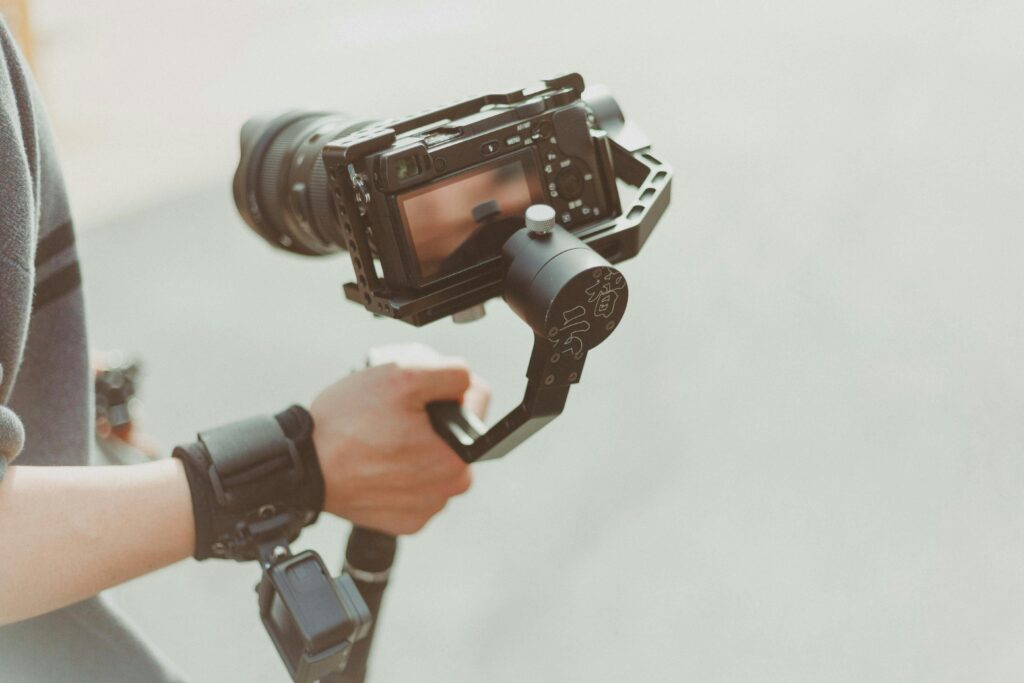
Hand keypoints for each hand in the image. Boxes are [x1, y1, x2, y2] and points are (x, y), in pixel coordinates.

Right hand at [310, 343, 489, 534]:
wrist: (301, 466)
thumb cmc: (345, 426)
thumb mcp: (402, 377)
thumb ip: (451, 373)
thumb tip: (469, 382)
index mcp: (458, 459)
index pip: (475, 403)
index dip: (446, 387)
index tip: (414, 393)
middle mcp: (447, 490)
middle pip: (454, 433)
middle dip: (431, 418)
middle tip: (394, 413)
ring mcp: (424, 509)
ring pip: (433, 459)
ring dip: (415, 444)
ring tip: (380, 436)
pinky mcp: (403, 521)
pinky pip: (413, 485)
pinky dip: (399, 471)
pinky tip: (376, 461)